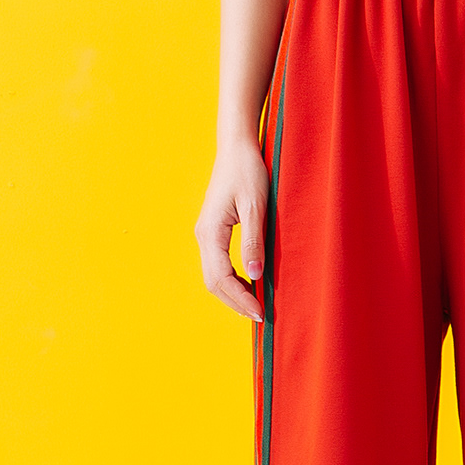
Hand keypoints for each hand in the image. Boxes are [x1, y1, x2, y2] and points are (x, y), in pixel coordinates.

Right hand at [195, 138, 269, 321]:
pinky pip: (218, 264)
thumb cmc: (248, 172)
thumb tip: (255, 275)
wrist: (236, 149)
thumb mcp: (256, 206)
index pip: (221, 278)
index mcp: (211, 232)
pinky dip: (232, 280)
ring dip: (233, 293)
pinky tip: (250, 283)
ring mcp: (206, 234)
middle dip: (236, 302)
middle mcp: (203, 236)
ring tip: (256, 305)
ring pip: (214, 275)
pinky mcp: (213, 231)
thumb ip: (253, 241)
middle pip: (213, 282)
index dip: (240, 298)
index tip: (261, 312)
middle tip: (261, 315)